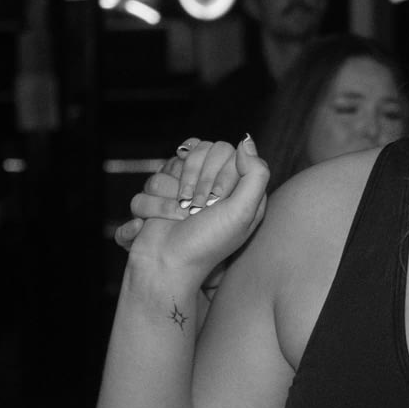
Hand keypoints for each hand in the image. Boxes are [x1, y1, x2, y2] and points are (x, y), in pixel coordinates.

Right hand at [122, 137, 271, 287]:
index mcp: (238, 188)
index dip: (219, 174)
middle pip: (199, 151)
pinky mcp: (160, 196)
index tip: (217, 199)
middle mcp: (212, 185)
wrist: (166, 266)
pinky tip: (161, 221)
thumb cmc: (207, 245)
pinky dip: (154, 205)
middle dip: (195, 182)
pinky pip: (152, 180)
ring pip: (172, 164)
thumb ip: (256, 174)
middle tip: (197, 210)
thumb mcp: (243, 213)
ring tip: (180, 218)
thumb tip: (245, 140)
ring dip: (172, 196)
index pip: (227, 151)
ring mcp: (185, 188)